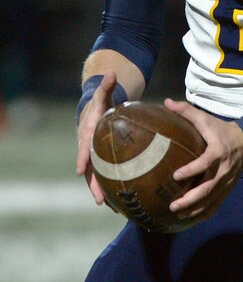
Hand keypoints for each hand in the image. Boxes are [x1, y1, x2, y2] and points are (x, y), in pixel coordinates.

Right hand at [76, 70, 118, 205]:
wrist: (94, 113)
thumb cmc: (100, 103)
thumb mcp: (103, 94)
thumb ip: (107, 85)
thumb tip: (112, 73)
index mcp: (88, 134)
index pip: (84, 147)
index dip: (83, 159)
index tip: (81, 171)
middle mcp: (89, 149)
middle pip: (90, 170)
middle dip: (93, 186)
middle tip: (99, 200)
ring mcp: (95, 157)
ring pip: (98, 178)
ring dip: (103, 192)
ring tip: (113, 208)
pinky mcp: (103, 162)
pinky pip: (107, 176)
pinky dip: (113, 188)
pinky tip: (123, 202)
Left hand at [163, 99, 242, 222]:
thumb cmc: (222, 130)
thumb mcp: (206, 119)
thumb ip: (186, 111)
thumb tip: (166, 102)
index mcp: (218, 151)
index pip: (205, 163)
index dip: (191, 170)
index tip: (176, 176)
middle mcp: (224, 169)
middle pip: (208, 188)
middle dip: (190, 199)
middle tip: (172, 205)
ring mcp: (227, 181)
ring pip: (211, 199)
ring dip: (195, 209)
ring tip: (178, 215)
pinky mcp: (228, 188)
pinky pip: (216, 204)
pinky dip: (204, 213)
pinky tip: (191, 219)